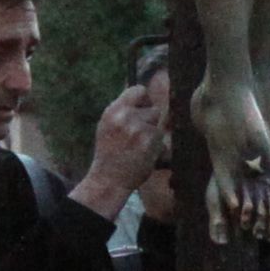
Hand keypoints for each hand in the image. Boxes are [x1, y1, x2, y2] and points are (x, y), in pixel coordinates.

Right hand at [75, 71, 169, 215]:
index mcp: (113, 111)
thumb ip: (123, 111)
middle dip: (150, 123)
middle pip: (154, 110)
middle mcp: (125, 117)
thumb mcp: (108, 126)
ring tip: (138, 148)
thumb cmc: (109, 153)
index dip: (145, 100)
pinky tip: (143, 156)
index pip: (139, 90)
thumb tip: (144, 95)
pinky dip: (156, 149)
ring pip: (158, 127)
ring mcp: (138, 129)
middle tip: (137, 137)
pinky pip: (161, 141)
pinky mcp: (149, 142)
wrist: (108, 179)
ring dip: (153, 137)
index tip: (144, 109)